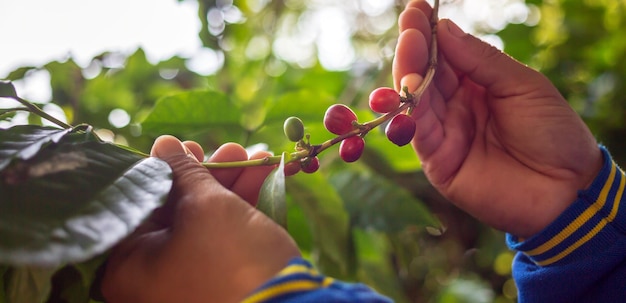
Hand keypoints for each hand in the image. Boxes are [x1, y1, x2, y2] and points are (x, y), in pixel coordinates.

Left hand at [101, 135, 299, 302]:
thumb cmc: (232, 259)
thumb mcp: (206, 205)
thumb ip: (183, 171)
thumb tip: (164, 145)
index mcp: (129, 266)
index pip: (142, 203)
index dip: (167, 168)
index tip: (189, 146)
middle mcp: (152, 276)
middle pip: (176, 207)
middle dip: (210, 172)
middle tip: (231, 149)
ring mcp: (188, 278)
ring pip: (205, 218)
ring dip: (232, 182)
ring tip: (257, 156)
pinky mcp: (220, 277)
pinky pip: (224, 233)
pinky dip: (242, 205)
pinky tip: (264, 175)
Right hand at [393, 0, 602, 236]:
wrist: (567, 189)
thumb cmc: (553, 133)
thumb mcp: (523, 85)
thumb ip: (481, 61)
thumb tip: (445, 30)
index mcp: (477, 85)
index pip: (445, 55)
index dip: (430, 34)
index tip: (417, 10)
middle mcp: (455, 106)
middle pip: (424, 74)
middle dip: (414, 48)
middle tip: (409, 24)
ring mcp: (444, 133)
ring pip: (414, 100)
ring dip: (407, 73)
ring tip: (409, 47)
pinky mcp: (437, 161)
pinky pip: (416, 132)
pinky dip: (408, 111)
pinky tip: (407, 87)